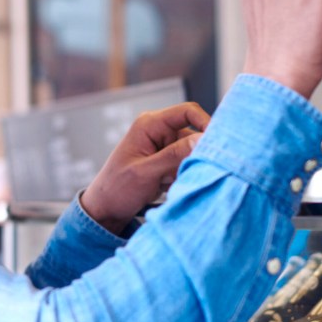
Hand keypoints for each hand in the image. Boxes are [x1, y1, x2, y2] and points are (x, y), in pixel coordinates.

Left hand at [80, 102, 209, 234]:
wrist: (105, 209)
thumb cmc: (117, 188)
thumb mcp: (146, 172)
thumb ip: (175, 155)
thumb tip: (203, 139)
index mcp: (149, 124)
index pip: (187, 111)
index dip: (205, 122)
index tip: (216, 143)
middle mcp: (159, 130)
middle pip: (193, 133)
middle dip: (194, 154)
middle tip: (185, 172)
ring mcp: (164, 146)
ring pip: (192, 151)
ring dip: (187, 168)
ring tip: (168, 183)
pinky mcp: (167, 160)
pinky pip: (187, 163)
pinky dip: (183, 175)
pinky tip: (167, 186)